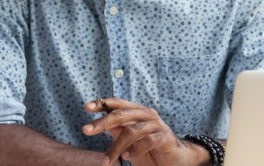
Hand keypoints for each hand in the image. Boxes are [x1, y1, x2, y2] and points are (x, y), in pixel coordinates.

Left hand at [82, 97, 207, 165]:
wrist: (177, 160)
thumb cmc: (150, 150)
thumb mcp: (130, 141)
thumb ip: (117, 131)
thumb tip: (99, 125)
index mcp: (137, 111)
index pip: (118, 103)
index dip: (102, 103)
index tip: (86, 108)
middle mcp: (147, 114)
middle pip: (121, 114)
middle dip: (102, 122)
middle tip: (86, 130)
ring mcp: (157, 125)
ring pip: (132, 131)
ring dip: (116, 146)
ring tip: (106, 160)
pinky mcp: (166, 137)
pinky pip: (149, 140)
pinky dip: (136, 149)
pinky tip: (128, 157)